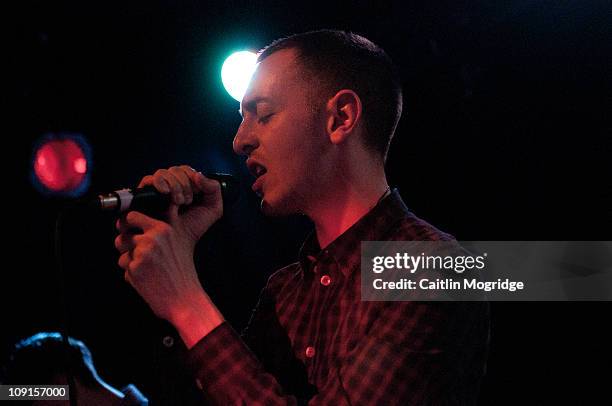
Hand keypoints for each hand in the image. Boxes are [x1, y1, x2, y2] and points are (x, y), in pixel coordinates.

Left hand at [113, 165, 222, 325]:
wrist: (184, 298)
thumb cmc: (183, 272)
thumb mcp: (180, 243)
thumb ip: (161, 230)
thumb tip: (137, 221)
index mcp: (163, 229)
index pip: (131, 216)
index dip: (126, 224)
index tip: (126, 229)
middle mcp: (151, 239)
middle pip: (121, 238)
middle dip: (125, 248)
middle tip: (139, 257)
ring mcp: (142, 254)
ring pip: (122, 256)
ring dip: (130, 263)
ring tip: (148, 270)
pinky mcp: (134, 270)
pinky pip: (125, 271)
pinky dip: (133, 277)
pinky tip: (148, 280)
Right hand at [137, 165, 222, 247]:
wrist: (179, 242)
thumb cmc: (194, 227)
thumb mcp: (213, 208)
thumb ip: (214, 188)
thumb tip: (198, 175)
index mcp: (185, 185)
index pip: (186, 169)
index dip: (192, 176)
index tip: (198, 192)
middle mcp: (170, 185)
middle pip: (175, 169)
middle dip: (184, 183)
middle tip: (187, 201)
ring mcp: (157, 190)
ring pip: (162, 173)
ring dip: (174, 185)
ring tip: (178, 202)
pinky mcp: (145, 195)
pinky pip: (148, 180)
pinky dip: (159, 182)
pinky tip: (165, 192)